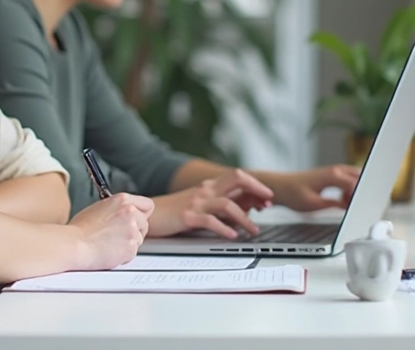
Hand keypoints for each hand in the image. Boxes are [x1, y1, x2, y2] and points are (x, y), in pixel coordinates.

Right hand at [68, 193, 154, 269]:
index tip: (136, 220)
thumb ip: (117, 209)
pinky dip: (123, 255)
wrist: (74, 244)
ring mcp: (132, 230)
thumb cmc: (80, 229)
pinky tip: (109, 251)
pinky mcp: (131, 247)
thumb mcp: (99, 208)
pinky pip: (132, 253)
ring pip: (139, 239)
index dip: (141, 214)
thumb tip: (124, 214)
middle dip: (135, 231)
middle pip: (145, 223)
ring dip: (128, 243)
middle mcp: (130, 212)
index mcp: (122, 200)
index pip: (147, 205)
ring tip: (109, 244)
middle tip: (118, 236)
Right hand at [147, 169, 273, 238]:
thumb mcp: (197, 205)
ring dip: (244, 218)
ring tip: (254, 230)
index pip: (238, 178)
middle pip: (237, 179)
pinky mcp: (187, 216)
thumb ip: (217, 206)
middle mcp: (204, 191)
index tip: (267, 199)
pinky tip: (232, 236)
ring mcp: (196, 203)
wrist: (145, 215)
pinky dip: (224, 229)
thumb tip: (243, 212)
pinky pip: (210, 221)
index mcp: (208, 187)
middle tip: (268, 203)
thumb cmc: (172, 213)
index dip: (256, 186)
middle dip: (256, 189)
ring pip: (227, 203)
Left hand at [265, 165, 360, 211]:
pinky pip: (347, 178)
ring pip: (354, 176)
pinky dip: (349, 187)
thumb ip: (334, 204)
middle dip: (362, 190)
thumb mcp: (314, 204)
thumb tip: (348, 207)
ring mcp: (332, 171)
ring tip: (347, 202)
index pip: (356, 185)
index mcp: (332, 176)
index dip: (360, 197)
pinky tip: (343, 198)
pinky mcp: (329, 174)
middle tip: (356, 204)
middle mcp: (334, 170)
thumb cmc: (292, 193)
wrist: (279, 187)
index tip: (361, 207)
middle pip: (359, 176)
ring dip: (356, 188)